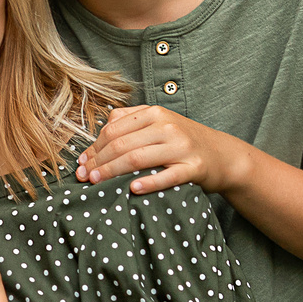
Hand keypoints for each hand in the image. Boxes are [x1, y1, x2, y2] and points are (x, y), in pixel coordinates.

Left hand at [75, 104, 252, 194]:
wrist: (221, 155)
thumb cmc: (181, 142)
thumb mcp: (157, 124)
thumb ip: (128, 125)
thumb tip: (93, 145)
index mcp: (154, 113)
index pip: (113, 129)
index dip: (93, 148)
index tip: (80, 163)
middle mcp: (167, 126)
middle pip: (121, 144)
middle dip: (97, 161)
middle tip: (83, 176)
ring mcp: (181, 146)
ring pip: (137, 158)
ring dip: (112, 171)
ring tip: (95, 183)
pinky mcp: (193, 167)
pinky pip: (167, 176)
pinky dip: (149, 182)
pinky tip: (133, 189)